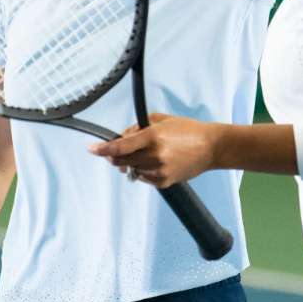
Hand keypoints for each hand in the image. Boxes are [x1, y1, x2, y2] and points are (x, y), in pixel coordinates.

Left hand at [88, 114, 220, 187]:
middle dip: (114, 156)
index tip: (92, 149)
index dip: (103, 149)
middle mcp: (155, 155)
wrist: (211, 147)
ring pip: (132, 169)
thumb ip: (138, 127)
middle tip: (113, 152)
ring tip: (145, 154)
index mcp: (153, 136)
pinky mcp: (164, 181)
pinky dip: (142, 171)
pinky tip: (154, 163)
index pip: (121, 146)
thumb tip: (122, 137)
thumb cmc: (187, 130)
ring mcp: (159, 170)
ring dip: (130, 163)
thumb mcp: (161, 120)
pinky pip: (143, 178)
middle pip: (122, 159)